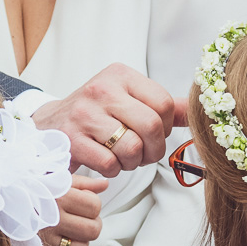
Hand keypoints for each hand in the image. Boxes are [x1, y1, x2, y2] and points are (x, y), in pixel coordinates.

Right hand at [35, 64, 184, 176]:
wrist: (49, 125)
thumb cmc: (96, 114)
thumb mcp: (127, 100)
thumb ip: (163, 106)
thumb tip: (198, 111)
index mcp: (120, 75)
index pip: (163, 103)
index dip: (166, 127)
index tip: (155, 133)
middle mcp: (101, 89)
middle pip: (151, 126)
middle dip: (154, 150)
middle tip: (145, 154)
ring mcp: (84, 114)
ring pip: (132, 148)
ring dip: (133, 162)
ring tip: (124, 157)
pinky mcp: (71, 139)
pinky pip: (110, 164)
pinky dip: (114, 170)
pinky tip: (106, 161)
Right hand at [42, 174, 104, 245]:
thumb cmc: (23, 191)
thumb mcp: (51, 180)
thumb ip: (80, 183)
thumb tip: (104, 185)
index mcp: (58, 197)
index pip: (94, 206)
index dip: (92, 206)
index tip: (84, 204)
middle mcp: (52, 219)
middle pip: (93, 230)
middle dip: (91, 226)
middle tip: (81, 221)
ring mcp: (45, 240)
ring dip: (78, 243)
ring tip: (67, 233)